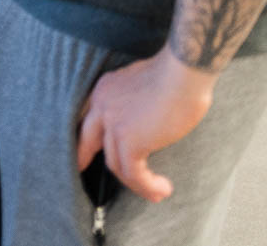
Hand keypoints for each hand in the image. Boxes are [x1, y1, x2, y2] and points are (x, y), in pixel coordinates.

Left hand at [76, 49, 217, 201]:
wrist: (184, 73)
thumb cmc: (177, 75)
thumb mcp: (144, 84)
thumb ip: (136, 101)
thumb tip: (146, 122)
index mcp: (105, 89)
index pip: (89, 117)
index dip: (87, 134)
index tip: (89, 148)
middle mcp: (102, 105)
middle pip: (86, 139)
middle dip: (82, 157)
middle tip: (82, 170)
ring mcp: (113, 124)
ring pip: (114, 163)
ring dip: (136, 182)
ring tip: (156, 192)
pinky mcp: (130, 141)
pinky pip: (133, 173)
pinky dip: (147, 186)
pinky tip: (162, 189)